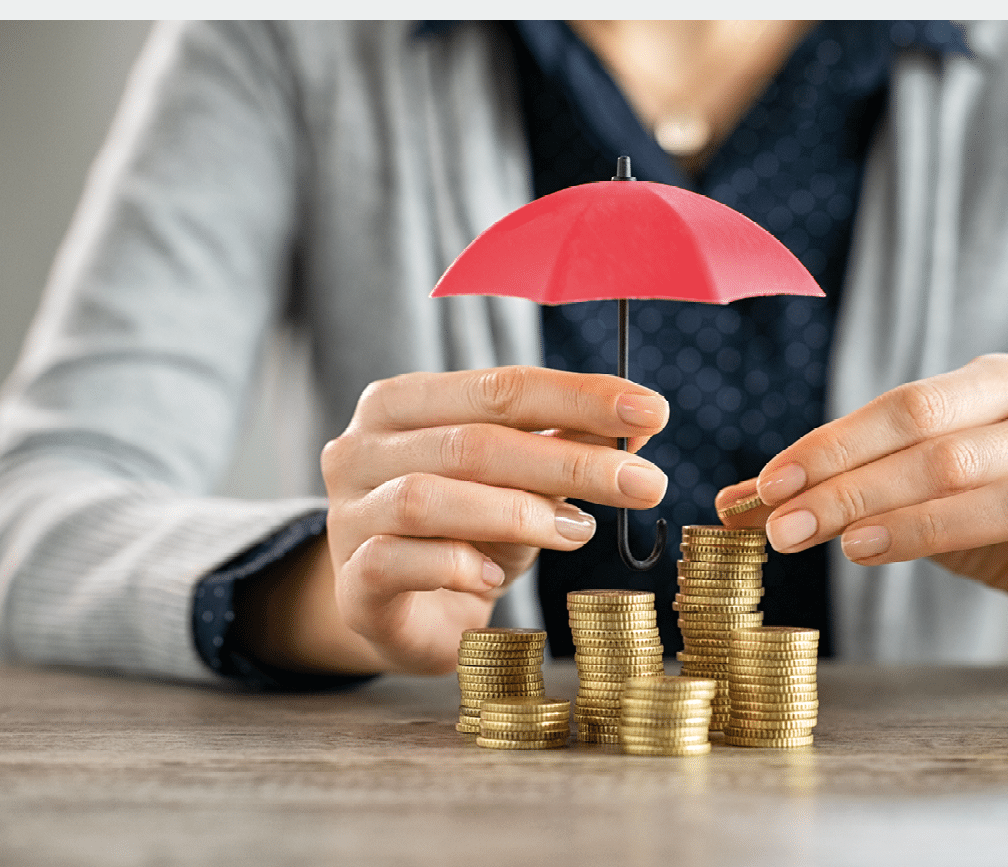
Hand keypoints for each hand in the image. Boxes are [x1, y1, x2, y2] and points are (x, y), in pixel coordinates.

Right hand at [236, 366, 668, 675]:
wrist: (400, 616)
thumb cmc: (463, 534)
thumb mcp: (519, 484)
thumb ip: (564, 446)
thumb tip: (641, 421)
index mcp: (402, 404)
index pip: (500, 387)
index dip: (579, 397)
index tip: (651, 411)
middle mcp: (362, 449)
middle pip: (472, 441)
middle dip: (569, 461)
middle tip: (646, 482)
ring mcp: (347, 516)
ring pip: (428, 496)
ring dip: (518, 512)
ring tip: (580, 532)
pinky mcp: (352, 584)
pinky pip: (398, 562)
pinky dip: (458, 566)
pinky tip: (499, 580)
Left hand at [717, 354, 1007, 649]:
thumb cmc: (979, 505)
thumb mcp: (906, 487)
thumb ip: (830, 487)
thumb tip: (732, 504)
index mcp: (1003, 384)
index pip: (909, 407)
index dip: (835, 445)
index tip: (768, 484)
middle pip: (946, 451)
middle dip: (855, 490)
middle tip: (786, 530)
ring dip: (926, 524)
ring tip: (853, 549)